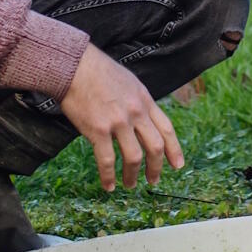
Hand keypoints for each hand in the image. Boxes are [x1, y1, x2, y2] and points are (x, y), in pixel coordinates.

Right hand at [59, 44, 183, 189]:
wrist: (74, 66)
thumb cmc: (97, 72)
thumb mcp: (129, 82)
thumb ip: (137, 102)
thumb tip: (142, 120)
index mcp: (144, 100)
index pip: (166, 128)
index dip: (174, 150)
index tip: (178, 165)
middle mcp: (135, 112)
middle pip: (155, 146)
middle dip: (156, 167)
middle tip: (153, 180)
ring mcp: (118, 122)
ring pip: (134, 157)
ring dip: (132, 175)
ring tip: (129, 184)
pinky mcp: (98, 130)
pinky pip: (107, 160)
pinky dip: (109, 177)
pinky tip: (108, 185)